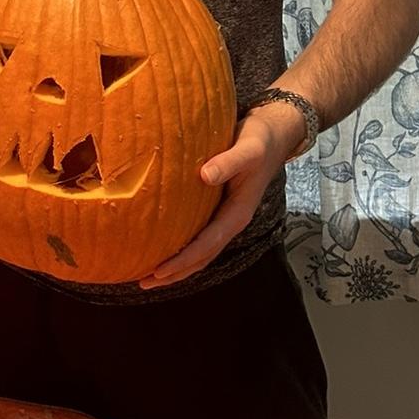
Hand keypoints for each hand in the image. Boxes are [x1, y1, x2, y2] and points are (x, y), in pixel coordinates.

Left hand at [139, 105, 302, 289]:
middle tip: (144, 282)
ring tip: (149, 276)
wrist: (273, 135)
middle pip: (202, 256)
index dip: (183, 259)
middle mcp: (230, 221)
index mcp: (237, 214)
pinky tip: (163, 247)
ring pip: (200, 250)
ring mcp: (224, 217)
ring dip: (177, 266)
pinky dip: (182, 248)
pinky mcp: (217, 209)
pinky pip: (198, 236)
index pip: (207, 244)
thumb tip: (205, 176)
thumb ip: (228, 162)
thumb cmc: (259, 141)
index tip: (159, 271)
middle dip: (175, 272)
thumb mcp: (247, 150)